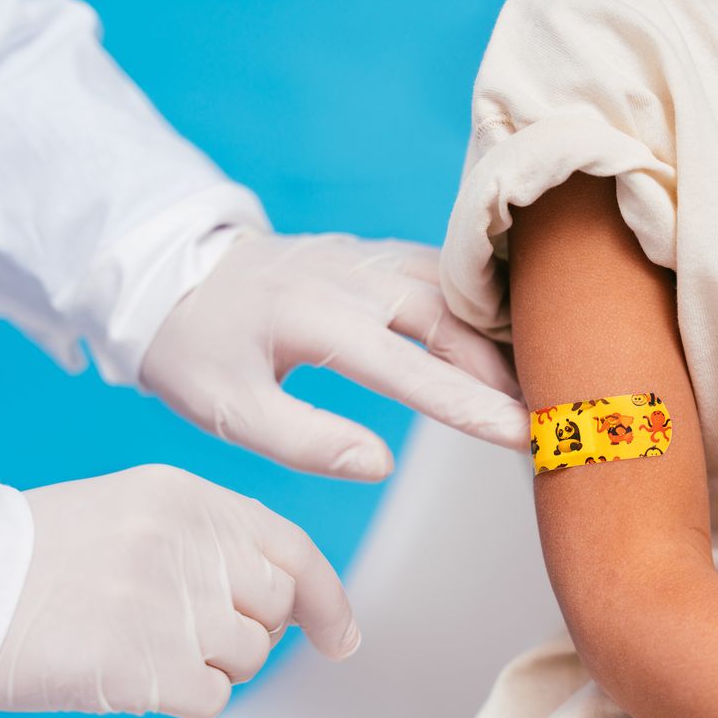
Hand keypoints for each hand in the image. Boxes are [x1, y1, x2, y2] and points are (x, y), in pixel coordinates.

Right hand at [0, 466, 357, 717]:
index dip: (326, 598)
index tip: (339, 635)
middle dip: (254, 629)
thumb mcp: (142, 511)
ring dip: (213, 663)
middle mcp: (190, 544)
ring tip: (151, 642)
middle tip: (198, 630)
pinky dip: (187, 694)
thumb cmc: (50, 554)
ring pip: (250, 656)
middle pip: (278, 606)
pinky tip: (140, 670)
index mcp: (192, 499)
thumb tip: (283, 591)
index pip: (294, 549)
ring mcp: (170, 603)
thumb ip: (214, 538)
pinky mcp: (145, 663)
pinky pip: (214, 695)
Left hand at [141, 228, 528, 479]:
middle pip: (448, 319)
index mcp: (314, 320)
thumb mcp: (228, 410)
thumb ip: (305, 440)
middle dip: (503, 368)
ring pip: (451, 286)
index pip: (411, 369)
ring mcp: (361, 257)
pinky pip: (437, 267)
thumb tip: (380, 464)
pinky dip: (475, 297)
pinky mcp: (366, 253)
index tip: (526, 433)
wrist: (168, 274)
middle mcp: (349, 277)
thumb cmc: (196, 351)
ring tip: (537, 371)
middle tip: (549, 410)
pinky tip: (497, 324)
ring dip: (496, 328)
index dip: (472, 405)